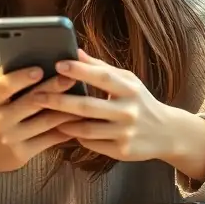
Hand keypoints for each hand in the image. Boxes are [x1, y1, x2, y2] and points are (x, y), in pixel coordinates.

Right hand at [0, 67, 78, 180]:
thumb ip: (7, 78)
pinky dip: (66, 128)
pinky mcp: (22, 154)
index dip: (23, 77)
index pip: (4, 85)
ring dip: (67, 108)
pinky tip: (78, 118)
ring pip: (46, 121)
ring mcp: (10, 138)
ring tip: (84, 96)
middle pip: (31, 102)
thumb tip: (32, 53)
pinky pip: (50, 139)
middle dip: (54, 88)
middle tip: (71, 78)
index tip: (41, 68)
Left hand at [34, 51, 204, 178]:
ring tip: (45, 115)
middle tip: (37, 95)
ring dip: (63, 122)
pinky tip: (64, 130)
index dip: (80, 71)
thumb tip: (74, 51)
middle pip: (87, 107)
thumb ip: (100, 67)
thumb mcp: (127, 81)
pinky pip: (91, 143)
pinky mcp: (122, 151)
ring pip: (86, 129)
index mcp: (130, 89)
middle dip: (59, 101)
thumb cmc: (140, 101)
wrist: (167, 133)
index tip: (58, 64)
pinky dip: (76, 136)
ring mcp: (125, 133)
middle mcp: (128, 111)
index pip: (102, 77)